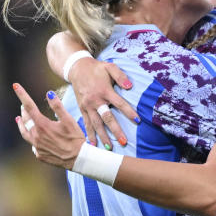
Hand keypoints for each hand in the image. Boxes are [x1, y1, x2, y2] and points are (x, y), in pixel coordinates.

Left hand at [13, 82, 85, 169]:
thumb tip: (49, 93)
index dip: (22, 95)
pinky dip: (32, 138)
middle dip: (24, 111)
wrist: (78, 159)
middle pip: (26, 120)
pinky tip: (35, 137)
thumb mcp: (69, 120)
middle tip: (23, 105)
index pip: (29, 106)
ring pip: (25, 133)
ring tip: (19, 119)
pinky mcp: (40, 155)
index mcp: (42, 125)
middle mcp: (36, 136)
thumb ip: (58, 106)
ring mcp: (37, 147)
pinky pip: (33, 145)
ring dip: (22, 125)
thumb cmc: (75, 138)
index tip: (15, 85)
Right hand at [46, 31, 138, 148]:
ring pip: (96, 124)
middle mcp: (95, 100)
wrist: (77, 68)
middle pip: (107, 118)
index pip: (119, 103)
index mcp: (104, 90)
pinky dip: (89, 134)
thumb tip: (129, 86)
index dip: (129, 112)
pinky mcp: (82, 109)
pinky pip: (86, 123)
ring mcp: (87, 106)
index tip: (138, 121)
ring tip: (109, 148)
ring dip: (103, 136)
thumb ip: (120, 76)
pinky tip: (93, 144)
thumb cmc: (97, 69)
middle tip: (124, 142)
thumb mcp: (109, 67)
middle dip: (115, 130)